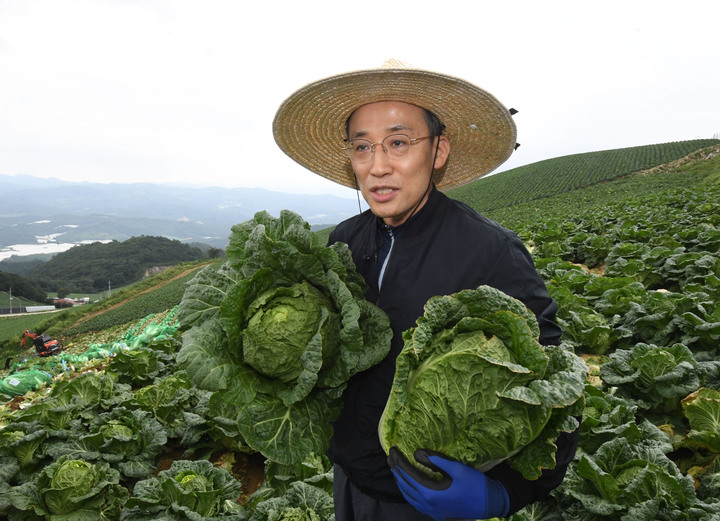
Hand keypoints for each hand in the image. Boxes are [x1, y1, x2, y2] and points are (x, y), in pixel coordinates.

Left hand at [388, 447, 509, 520]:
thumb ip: (435, 460)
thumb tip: (416, 454)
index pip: (408, 474)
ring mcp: (432, 512)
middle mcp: (428, 505)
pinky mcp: (437, 514)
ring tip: (396, 469)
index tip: (392, 450)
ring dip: (400, 482)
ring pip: (408, 497)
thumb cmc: (475, 484)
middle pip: (405, 486)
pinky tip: (409, 487)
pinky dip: (408, 493)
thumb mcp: (456, 468)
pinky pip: (416, 504)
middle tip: (390, 457)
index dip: (398, 461)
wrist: (490, 503)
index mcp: (430, 493)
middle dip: (396, 470)